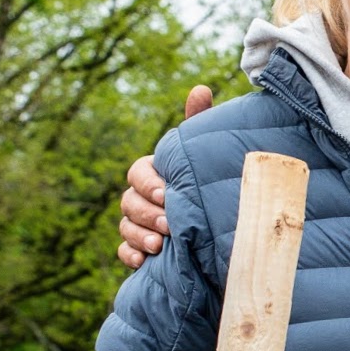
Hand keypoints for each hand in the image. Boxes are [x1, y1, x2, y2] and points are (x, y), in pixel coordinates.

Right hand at [117, 85, 211, 268]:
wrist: (225, 229)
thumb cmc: (213, 182)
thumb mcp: (207, 155)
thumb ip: (199, 123)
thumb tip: (200, 88)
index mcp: (156, 173)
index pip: (138, 172)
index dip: (149, 183)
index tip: (168, 194)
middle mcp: (144, 198)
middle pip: (128, 201)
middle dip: (147, 213)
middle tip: (170, 224)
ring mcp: (140, 224)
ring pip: (126, 226)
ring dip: (140, 235)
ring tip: (161, 245)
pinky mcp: (142, 249)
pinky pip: (124, 252)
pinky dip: (131, 255)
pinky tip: (143, 261)